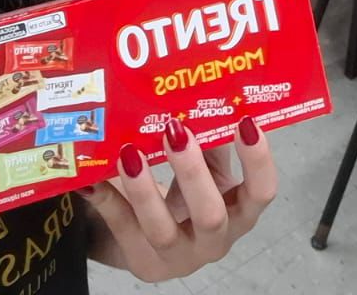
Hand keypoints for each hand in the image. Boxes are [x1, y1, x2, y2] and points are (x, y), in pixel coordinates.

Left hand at [82, 118, 277, 281]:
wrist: (148, 241)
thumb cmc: (185, 196)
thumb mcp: (205, 169)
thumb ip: (210, 140)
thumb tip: (206, 93)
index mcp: (239, 212)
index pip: (262, 192)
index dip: (258, 160)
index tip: (244, 121)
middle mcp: (215, 240)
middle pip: (210, 215)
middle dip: (192, 173)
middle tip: (175, 131)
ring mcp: (178, 257)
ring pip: (162, 229)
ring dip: (145, 189)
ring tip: (129, 153)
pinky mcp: (143, 263)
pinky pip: (123, 230)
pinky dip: (107, 201)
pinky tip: (93, 178)